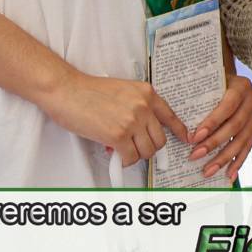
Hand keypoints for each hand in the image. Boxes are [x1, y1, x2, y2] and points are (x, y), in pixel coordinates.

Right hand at [41, 71, 189, 167]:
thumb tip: (142, 131)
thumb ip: (136, 107)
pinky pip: (131, 157)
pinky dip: (124, 160)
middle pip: (160, 139)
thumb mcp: (122, 91)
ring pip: (147, 151)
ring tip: (123, 149)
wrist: (67, 90)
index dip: (179, 130)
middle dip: (148, 147)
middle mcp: (143, 106)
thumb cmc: (88, 91)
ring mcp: (132, 121)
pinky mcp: (118, 135)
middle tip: (135, 147)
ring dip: (136, 155)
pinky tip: (116, 155)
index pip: (170, 115)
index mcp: (146, 93)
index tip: (185, 138)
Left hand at [186, 73, 251, 181]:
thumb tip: (175, 121)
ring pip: (242, 140)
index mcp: (241, 86)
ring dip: (224, 158)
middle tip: (196, 155)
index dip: (212, 123)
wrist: (233, 81)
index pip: (227, 106)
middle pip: (234, 126)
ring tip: (208, 170)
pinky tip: (229, 173)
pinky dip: (238, 162)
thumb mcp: (210, 83)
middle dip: (214, 143)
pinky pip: (248, 147)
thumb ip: (199, 98)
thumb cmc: (217, 82)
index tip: (194, 137)